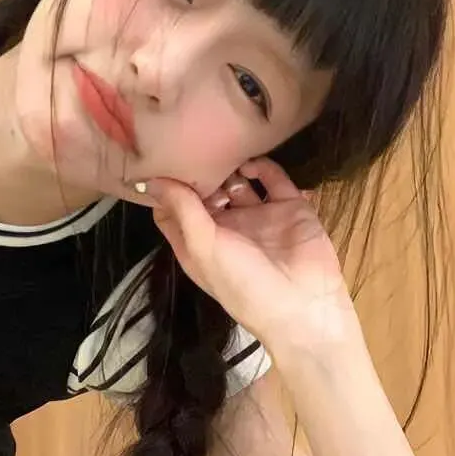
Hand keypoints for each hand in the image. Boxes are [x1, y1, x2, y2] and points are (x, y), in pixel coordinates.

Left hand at [146, 158, 359, 351]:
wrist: (304, 306)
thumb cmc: (243, 284)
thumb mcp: (203, 247)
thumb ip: (181, 210)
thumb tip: (149, 181)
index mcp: (198, 244)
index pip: (172, 211)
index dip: (165, 190)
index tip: (157, 162)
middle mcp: (226, 229)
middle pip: (204, 192)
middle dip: (198, 173)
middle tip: (193, 149)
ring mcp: (258, 217)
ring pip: (237, 183)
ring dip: (228, 168)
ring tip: (221, 152)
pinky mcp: (289, 208)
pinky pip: (273, 179)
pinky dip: (262, 167)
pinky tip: (250, 164)